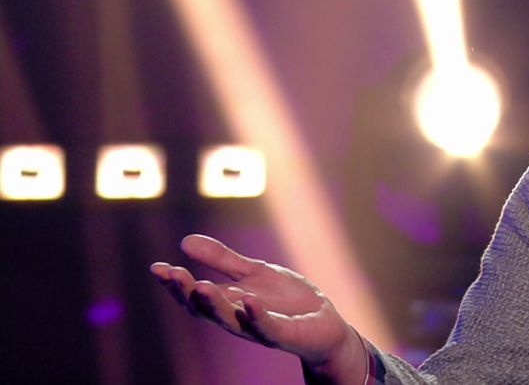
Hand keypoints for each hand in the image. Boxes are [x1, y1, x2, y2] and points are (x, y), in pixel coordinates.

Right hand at [149, 235, 364, 383]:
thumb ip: (222, 259)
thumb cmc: (287, 300)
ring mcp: (260, 329)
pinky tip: (248, 300)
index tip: (157, 267)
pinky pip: (268, 328)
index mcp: (229, 303)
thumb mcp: (254, 272)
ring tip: (199, 285)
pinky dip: (256, 316)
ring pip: (231, 321)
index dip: (175, 284)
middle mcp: (238, 318)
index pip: (195, 296)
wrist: (324, 324)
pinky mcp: (285, 335)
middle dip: (187, 293)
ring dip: (214, 305)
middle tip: (172, 274)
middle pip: (206, 310)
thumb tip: (184, 241)